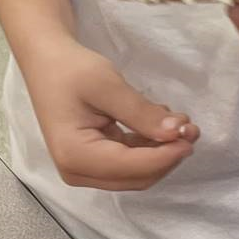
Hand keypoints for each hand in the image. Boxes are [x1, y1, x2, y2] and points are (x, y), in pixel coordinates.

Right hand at [20, 37, 198, 190]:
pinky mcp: (93, 160)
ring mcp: (84, 169)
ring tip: (181, 124)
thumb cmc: (72, 70)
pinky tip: (161, 125)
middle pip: (136, 177)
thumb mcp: (108, 86)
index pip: (131, 167)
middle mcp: (77, 171)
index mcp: (75, 156)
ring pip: (136, 173)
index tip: (190, 136)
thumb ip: (142, 114)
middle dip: (167, 156)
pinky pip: (129, 162)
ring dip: (161, 152)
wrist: (47, 61)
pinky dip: (149, 148)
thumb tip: (177, 134)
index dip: (165, 156)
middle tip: (191, 128)